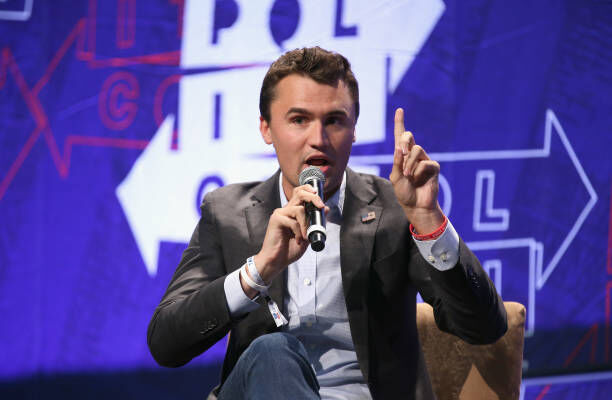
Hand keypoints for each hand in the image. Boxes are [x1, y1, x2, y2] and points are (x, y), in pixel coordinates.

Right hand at [252, 185, 327, 284]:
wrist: (276, 261)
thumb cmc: (290, 249)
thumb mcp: (308, 235)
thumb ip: (315, 223)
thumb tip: (326, 209)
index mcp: (293, 212)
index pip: (301, 193)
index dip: (310, 190)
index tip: (320, 197)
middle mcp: (286, 210)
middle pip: (300, 193)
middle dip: (313, 198)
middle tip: (320, 206)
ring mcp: (280, 214)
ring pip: (299, 210)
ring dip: (306, 224)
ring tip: (305, 237)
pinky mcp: (276, 220)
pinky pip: (293, 221)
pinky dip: (299, 232)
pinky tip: (298, 240)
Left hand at [389, 108, 443, 232]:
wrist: (416, 206)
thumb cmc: (404, 192)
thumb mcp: (395, 177)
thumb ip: (396, 162)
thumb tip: (399, 148)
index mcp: (402, 156)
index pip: (400, 137)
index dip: (399, 123)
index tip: (399, 110)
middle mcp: (413, 155)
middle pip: (409, 137)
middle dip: (404, 141)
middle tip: (401, 152)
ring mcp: (424, 160)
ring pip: (417, 150)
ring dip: (409, 163)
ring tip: (408, 175)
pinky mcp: (433, 167)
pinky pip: (426, 162)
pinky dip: (418, 171)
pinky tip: (418, 179)